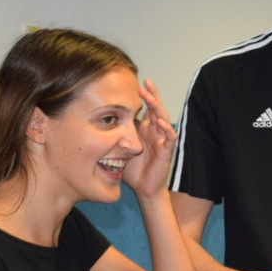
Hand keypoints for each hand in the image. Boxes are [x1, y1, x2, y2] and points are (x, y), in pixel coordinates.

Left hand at [122, 79, 176, 194]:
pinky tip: (161, 122)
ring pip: (164, 119)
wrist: (143, 188)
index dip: (145, 95)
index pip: (147, 108)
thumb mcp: (119, 149)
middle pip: (156, 109)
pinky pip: (170, 137)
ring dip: (158, 108)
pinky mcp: (166, 151)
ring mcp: (162, 140)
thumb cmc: (133, 169)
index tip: (136, 82)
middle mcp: (154, 132)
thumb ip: (114, 137)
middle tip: (145, 84)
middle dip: (152, 95)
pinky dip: (167, 129)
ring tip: (151, 98)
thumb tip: (101, 125)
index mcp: (144, 129)